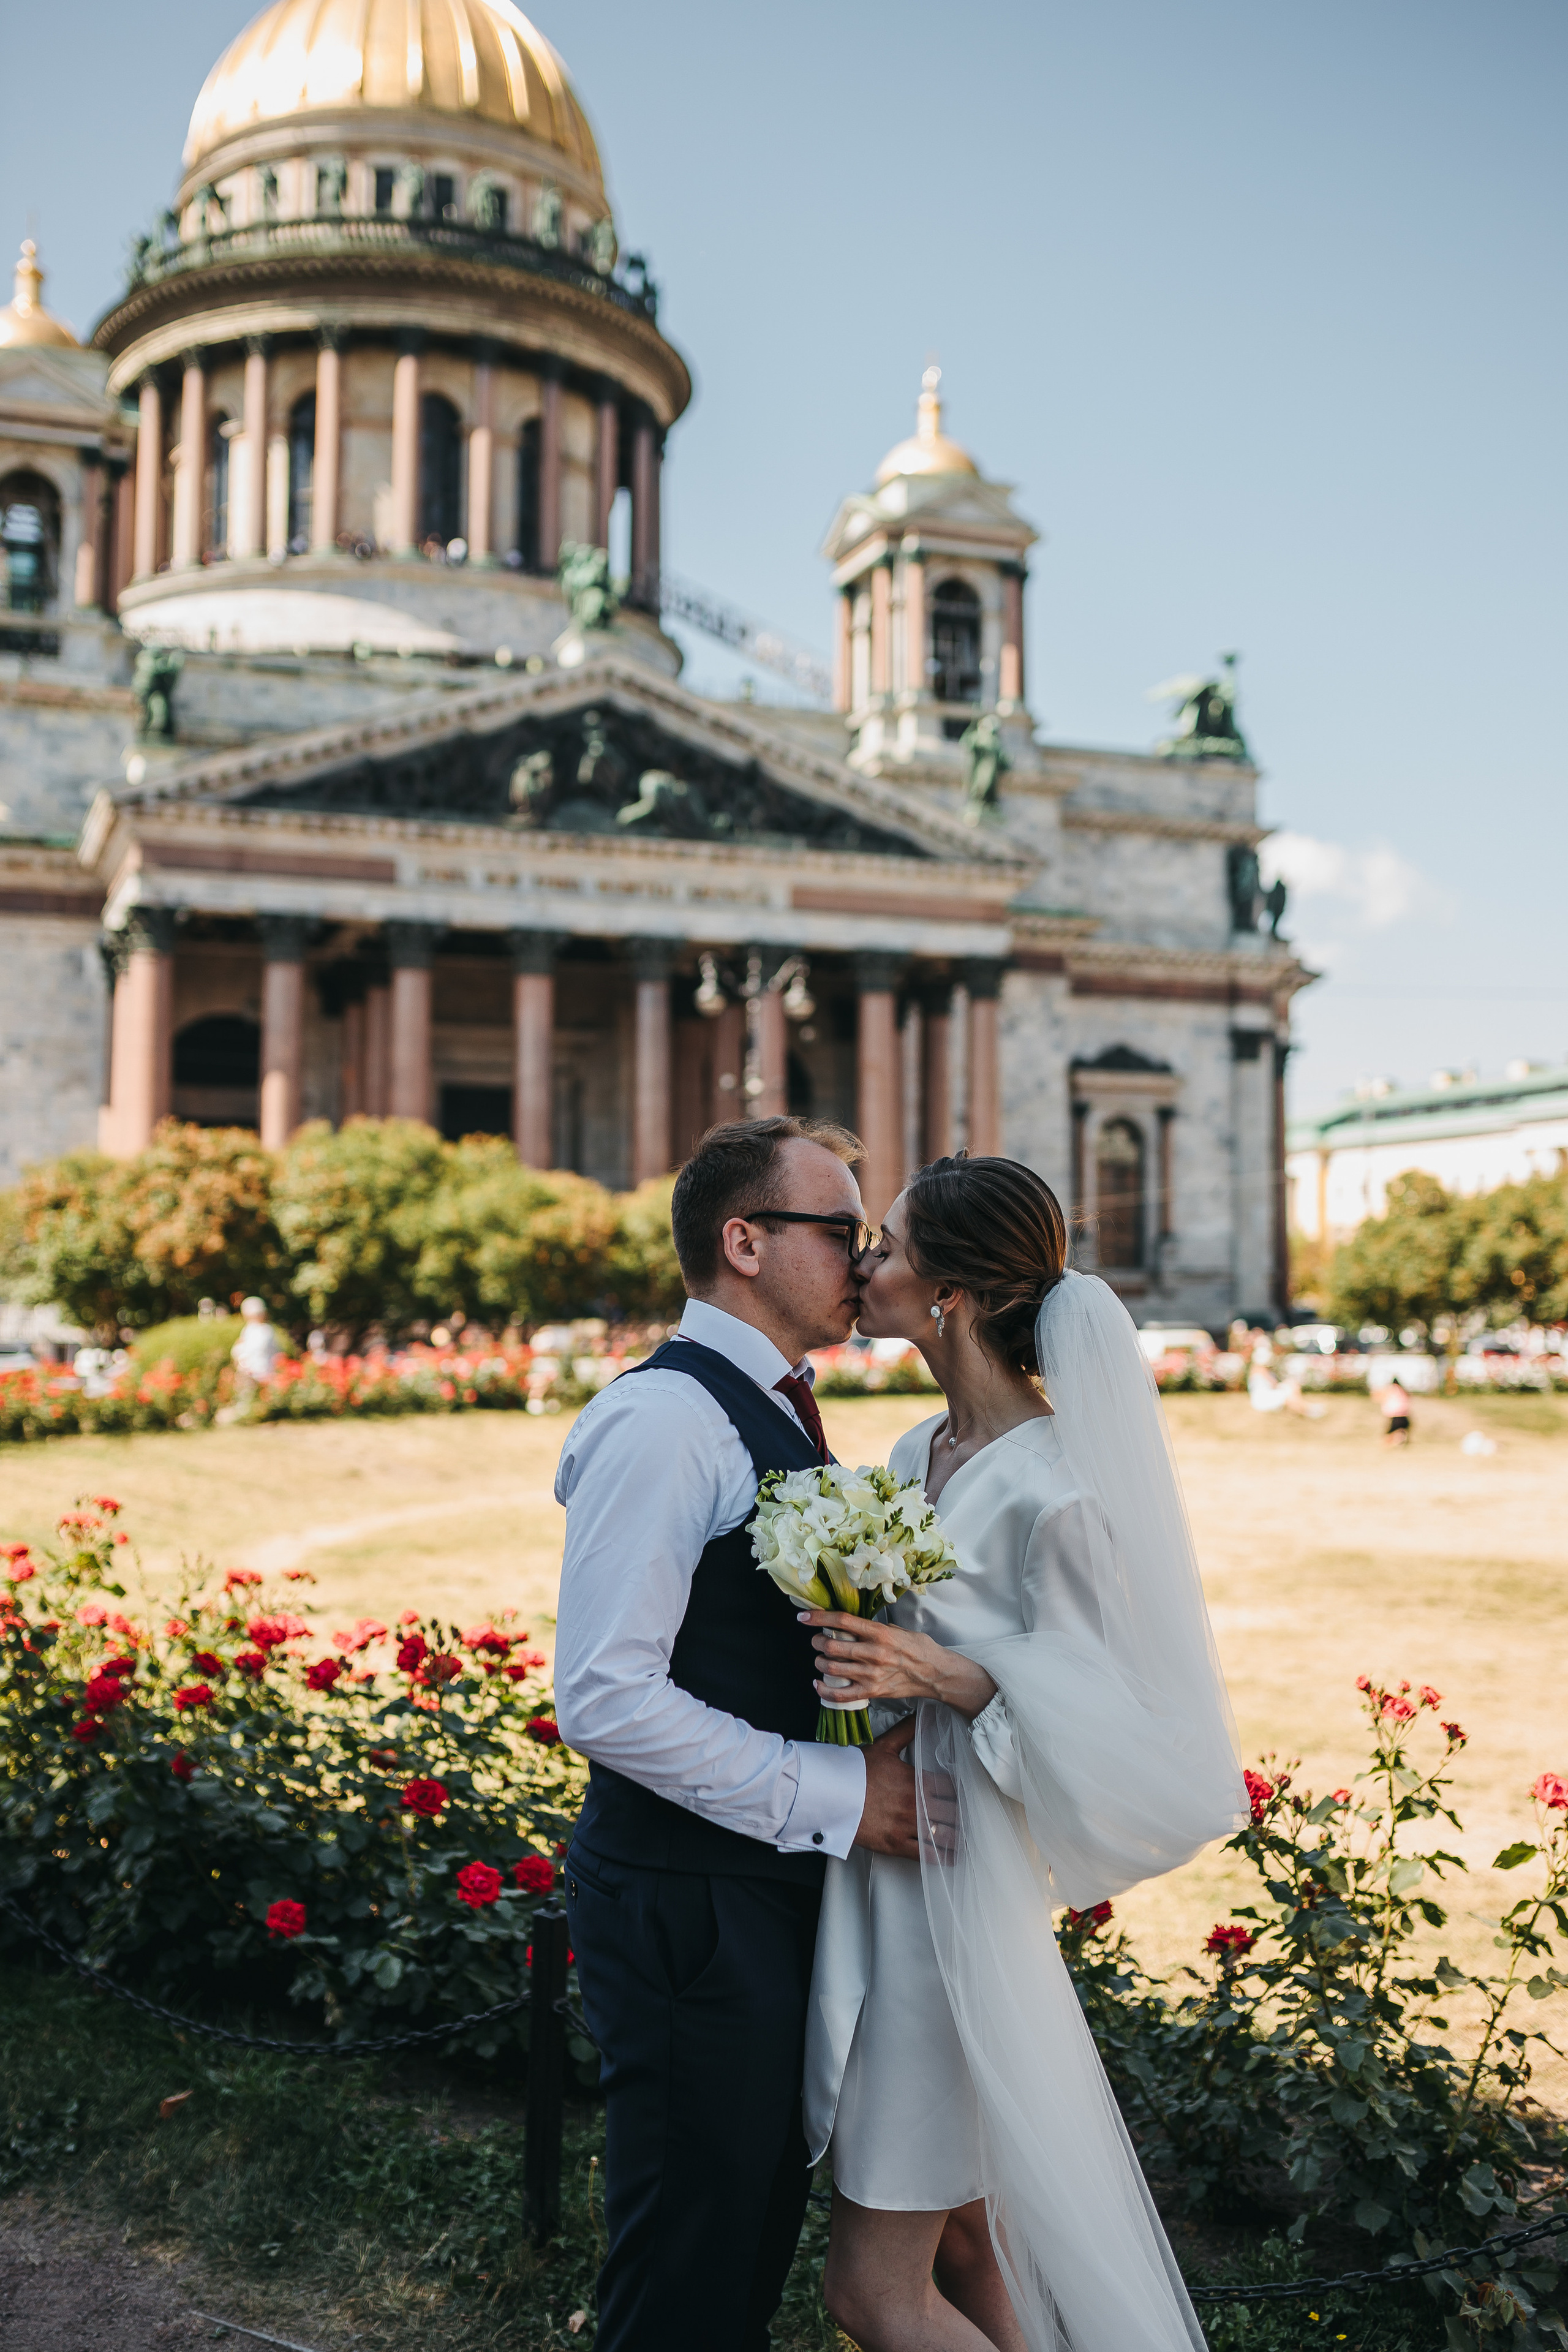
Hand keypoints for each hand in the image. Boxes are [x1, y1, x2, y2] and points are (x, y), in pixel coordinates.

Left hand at [803, 1610, 997, 1722]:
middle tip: (816, 1641)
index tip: (803, 1617)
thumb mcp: (896, 1629)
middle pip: (831, 1646)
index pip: (842, 1621)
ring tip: (820, 1659)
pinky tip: (818, 1684)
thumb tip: (848, 1623)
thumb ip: (873, 1627)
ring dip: (819, 1662)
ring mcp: (871, 1675)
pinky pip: (840, 1695)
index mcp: (879, 1633)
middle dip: (817, 1642)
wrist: (935, 1674)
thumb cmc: (917, 1648)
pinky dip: (824, 1690)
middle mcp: (873, 1653)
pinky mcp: (872, 1692)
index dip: (818, 1618)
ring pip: (832, 1668)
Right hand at [850, 1716, 960, 1864]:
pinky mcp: (895, 1844)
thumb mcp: (884, 1746)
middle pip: (951, 1812)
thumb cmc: (855, 1770)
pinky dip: (942, 1857)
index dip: (960, 1792)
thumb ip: (906, 1731)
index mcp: (916, 1780)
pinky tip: (952, 1857)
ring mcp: (906, 1826)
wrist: (830, 1794)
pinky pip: (925, 1854)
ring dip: (957, 1838)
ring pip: (943, 1835)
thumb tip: (921, 1714)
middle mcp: (915, 1804)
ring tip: (966, 1839)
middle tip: (971, 1820)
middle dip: (962, 1816)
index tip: (967, 1796)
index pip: (950, 1787)